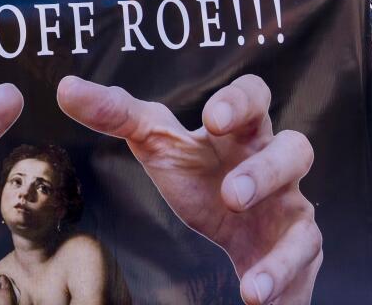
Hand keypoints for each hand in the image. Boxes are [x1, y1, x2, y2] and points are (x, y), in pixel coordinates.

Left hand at [57, 75, 320, 304]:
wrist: (230, 229)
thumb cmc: (196, 173)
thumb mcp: (154, 143)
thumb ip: (114, 114)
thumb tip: (65, 88)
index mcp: (241, 131)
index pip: (255, 97)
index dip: (241, 101)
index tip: (212, 119)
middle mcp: (274, 164)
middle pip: (296, 149)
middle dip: (266, 171)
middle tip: (229, 193)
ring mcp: (291, 208)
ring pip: (306, 214)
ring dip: (283, 245)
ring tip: (249, 280)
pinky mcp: (298, 249)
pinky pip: (303, 262)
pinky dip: (280, 281)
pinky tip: (254, 296)